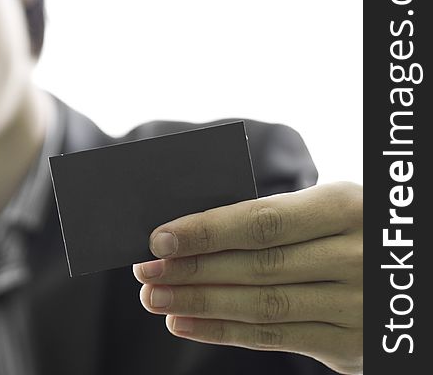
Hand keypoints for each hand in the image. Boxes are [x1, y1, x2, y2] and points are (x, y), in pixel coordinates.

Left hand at [132, 182, 362, 374]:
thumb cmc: (348, 230)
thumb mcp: (325, 209)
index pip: (261, 222)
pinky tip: (186, 322)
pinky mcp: (350, 345)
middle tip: (144, 272)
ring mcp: (357, 305)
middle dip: (191, 270)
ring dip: (199, 304)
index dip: (205, 232)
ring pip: (261, 305)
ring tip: (155, 298)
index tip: (158, 239)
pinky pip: (275, 339)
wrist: (407, 274)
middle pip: (255, 267)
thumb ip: (272, 220)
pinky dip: (224, 332)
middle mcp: (354, 257)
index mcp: (344, 207)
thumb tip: (189, 233)